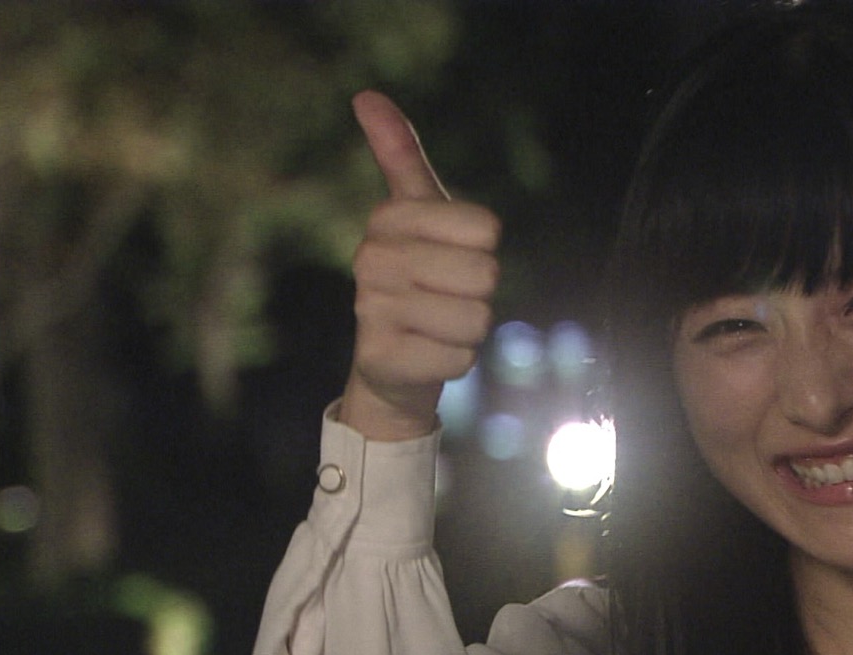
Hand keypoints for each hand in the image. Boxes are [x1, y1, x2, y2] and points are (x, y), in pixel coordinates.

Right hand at [338, 90, 500, 440]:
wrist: (391, 362)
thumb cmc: (417, 277)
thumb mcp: (417, 214)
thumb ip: (400, 156)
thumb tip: (366, 94)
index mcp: (387, 219)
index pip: (485, 227)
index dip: (482, 248)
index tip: (451, 254)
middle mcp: (370, 259)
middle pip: (484, 274)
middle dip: (479, 293)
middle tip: (447, 296)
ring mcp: (371, 311)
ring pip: (476, 319)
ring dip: (469, 329)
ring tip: (437, 326)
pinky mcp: (383, 359)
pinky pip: (459, 358)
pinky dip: (455, 360)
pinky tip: (427, 355)